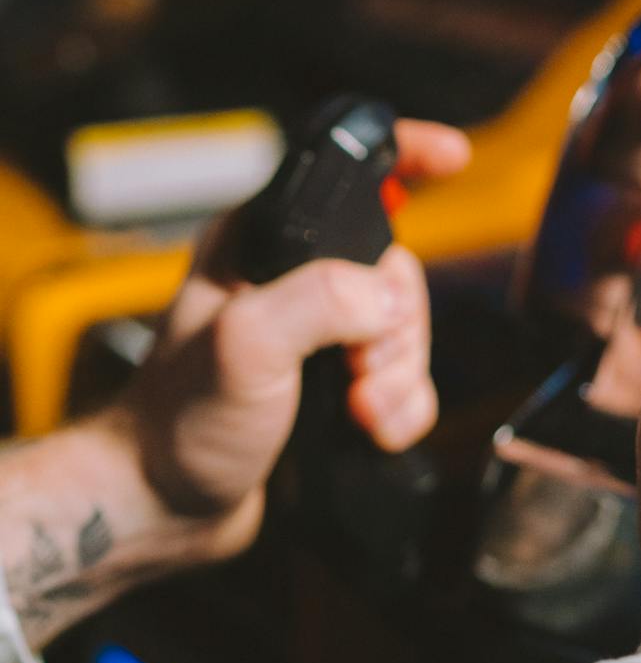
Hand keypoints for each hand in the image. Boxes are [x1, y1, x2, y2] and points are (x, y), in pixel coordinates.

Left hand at [122, 117, 469, 558]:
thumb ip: (317, 302)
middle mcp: (293, 277)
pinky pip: (404, 379)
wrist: (167, 507)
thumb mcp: (243, 345)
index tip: (451, 155)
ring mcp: (318, 330)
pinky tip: (372, 430)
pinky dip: (402, 407)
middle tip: (359, 371)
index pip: (342, 176)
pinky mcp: (335, 379)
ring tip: (361, 412)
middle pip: (395, 269)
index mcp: (262, 241)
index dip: (403, 155)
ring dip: (399, 377)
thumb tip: (385, 299)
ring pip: (404, 329)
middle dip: (396, 328)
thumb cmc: (178, 422)